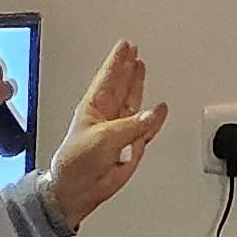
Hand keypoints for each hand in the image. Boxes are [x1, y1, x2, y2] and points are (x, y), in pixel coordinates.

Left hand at [48, 43, 167, 226]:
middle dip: (127, 67)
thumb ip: (131, 126)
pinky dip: (154, 118)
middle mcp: (106, 116)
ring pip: (132, 102)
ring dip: (138, 85)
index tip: (125, 45)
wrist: (77, 191)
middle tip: (134, 52)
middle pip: (120, 85)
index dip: (117, 61)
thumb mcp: (103, 139)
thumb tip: (153, 114)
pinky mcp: (129, 146)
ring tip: (142, 69)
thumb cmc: (76, 164)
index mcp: (93, 108)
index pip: (108, 78)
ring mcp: (118, 130)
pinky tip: (159, 109)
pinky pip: (145, 128)